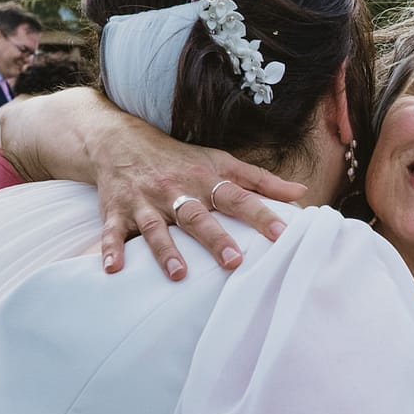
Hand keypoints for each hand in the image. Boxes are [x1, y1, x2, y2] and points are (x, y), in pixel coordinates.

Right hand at [92, 132, 306, 279]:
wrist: (120, 139)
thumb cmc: (180, 158)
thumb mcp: (221, 162)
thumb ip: (261, 181)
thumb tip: (302, 193)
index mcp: (205, 180)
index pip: (237, 197)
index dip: (260, 215)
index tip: (283, 234)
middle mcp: (176, 191)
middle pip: (197, 216)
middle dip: (215, 238)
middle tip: (234, 261)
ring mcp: (144, 202)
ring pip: (155, 228)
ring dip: (166, 251)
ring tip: (179, 275)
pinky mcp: (117, 211)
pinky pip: (112, 232)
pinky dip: (110, 249)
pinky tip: (113, 269)